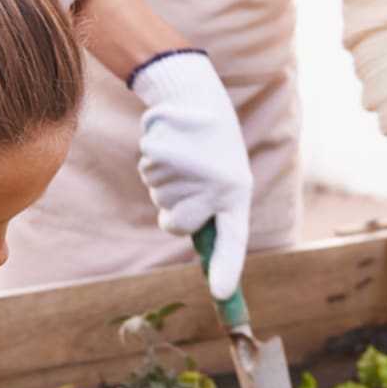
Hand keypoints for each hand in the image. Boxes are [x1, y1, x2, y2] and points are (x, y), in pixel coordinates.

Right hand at [129, 51, 251, 300]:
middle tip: (186, 185)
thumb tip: (200, 249)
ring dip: (165, 182)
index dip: (227, 267)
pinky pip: (148, 175)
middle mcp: (215, 185)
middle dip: (173, 213)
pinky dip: (153, 162)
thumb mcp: (224, 176)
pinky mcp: (163, 155)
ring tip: (183, 155)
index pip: (233, 238)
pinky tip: (169, 144)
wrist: (193, 93)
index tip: (221, 294)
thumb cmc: (212, 144)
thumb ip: (213, 210)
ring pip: (161, 199)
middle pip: (178, 225)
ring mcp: (188, 172)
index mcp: (237, 192)